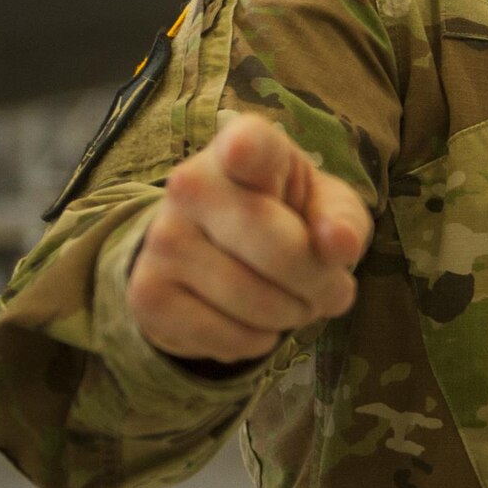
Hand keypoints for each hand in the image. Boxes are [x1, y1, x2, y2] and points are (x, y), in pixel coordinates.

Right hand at [127, 113, 371, 364]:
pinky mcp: (146, 294)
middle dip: (320, 283)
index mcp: (244, 147)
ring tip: (296, 302)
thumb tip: (341, 244)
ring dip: (292, 316)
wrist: (223, 251)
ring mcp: (162, 240)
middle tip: (333, 288)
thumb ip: (342, 219)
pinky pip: (223, 336)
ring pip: (253, 300)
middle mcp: (190, 184)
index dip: (247, 151)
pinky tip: (256, 323)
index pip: (246, 146)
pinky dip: (255, 341)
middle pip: (279, 249)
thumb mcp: (328, 208)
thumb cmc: (291, 216)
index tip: (242, 151)